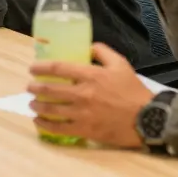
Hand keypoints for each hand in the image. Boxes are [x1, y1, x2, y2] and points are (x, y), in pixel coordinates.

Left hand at [27, 43, 153, 148]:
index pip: (58, 68)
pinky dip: (46, 124)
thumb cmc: (133, 90)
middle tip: (29, 87)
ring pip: (52, 109)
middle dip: (35, 88)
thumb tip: (87, 46)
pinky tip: (39, 121)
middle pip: (51, 90)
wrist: (148, 118)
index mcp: (91, 75)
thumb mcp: (121, 64)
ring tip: (32, 103)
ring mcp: (83, 113)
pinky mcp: (85, 130)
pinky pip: (59, 128)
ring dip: (38, 106)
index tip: (32, 68)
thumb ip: (102, 51)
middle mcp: (83, 94)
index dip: (41, 67)